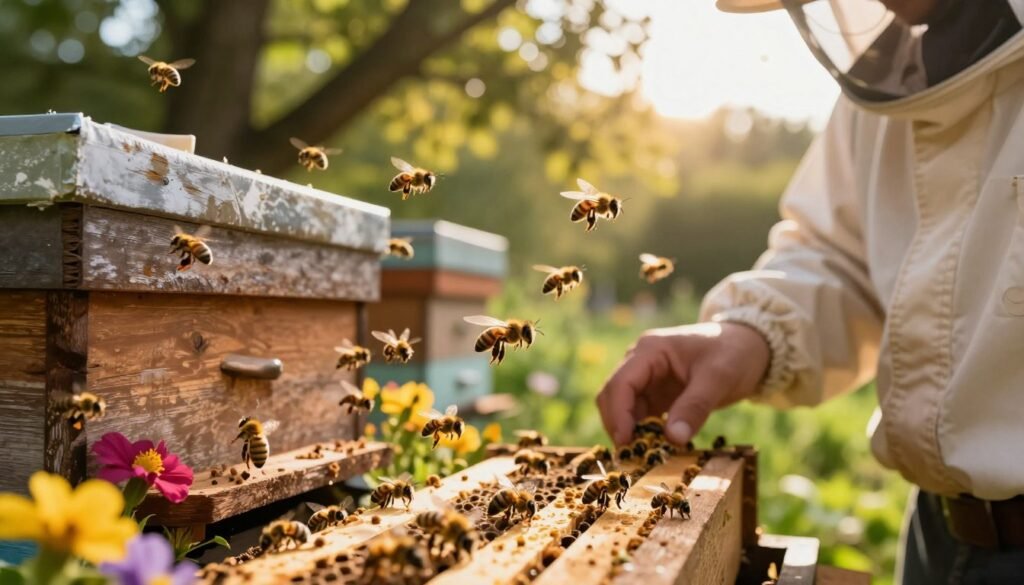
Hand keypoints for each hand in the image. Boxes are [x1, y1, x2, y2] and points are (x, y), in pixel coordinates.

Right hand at [596, 322, 769, 445]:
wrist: (751, 347)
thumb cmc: (734, 353)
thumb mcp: (717, 379)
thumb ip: (694, 407)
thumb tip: (672, 439)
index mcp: (650, 350)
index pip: (621, 383)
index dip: (618, 414)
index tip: (625, 443)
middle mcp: (642, 362)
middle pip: (613, 395)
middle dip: (618, 424)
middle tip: (630, 456)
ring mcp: (648, 378)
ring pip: (624, 408)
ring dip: (630, 431)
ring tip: (643, 456)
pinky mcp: (658, 393)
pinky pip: (642, 415)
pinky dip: (644, 432)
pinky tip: (655, 448)